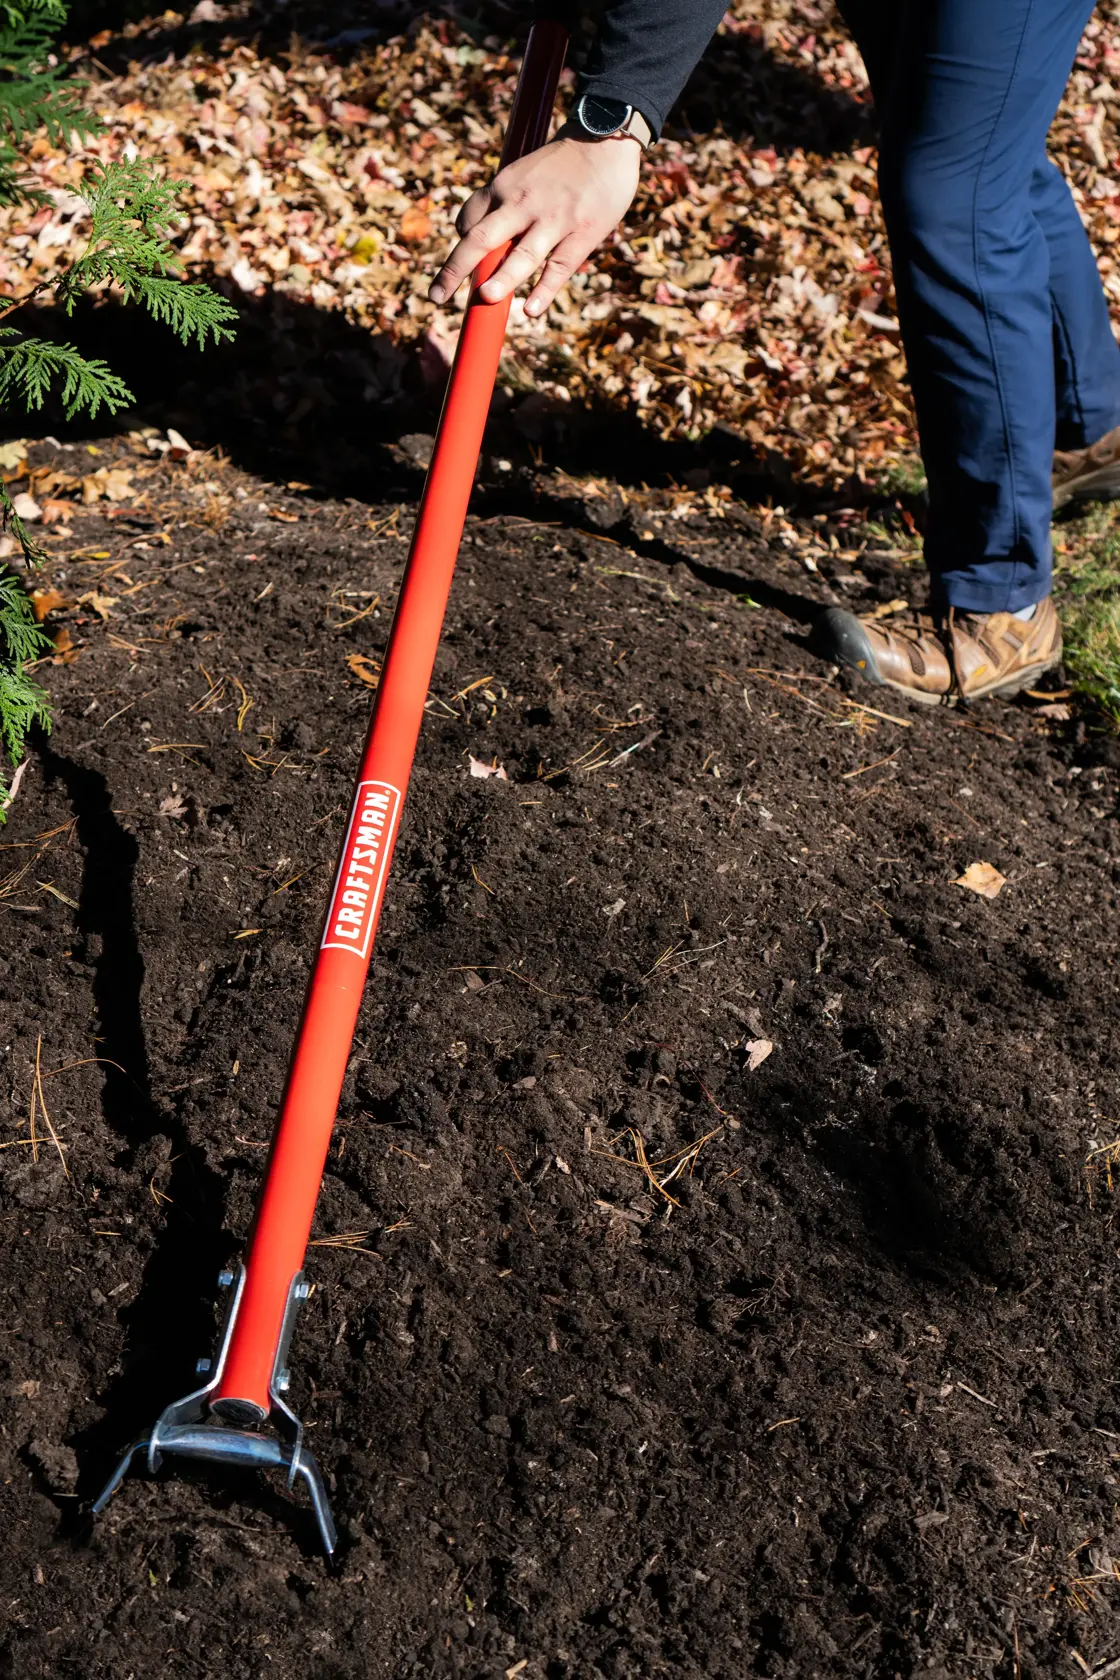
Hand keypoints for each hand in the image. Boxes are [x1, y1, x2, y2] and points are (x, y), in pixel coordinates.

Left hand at [428, 132, 640, 317]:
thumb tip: (481, 239)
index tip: (458, 270)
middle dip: (455, 269)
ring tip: (485, 298)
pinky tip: (530, 310)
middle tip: (436, 295)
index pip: (469, 219)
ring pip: (521, 256)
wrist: (605, 142)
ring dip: (502, 279)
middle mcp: (522, 204)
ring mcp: (552, 221)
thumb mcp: (524, 173)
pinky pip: (558, 268)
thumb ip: (505, 204)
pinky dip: (544, 291)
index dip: (460, 246)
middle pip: (481, 239)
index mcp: (504, 186)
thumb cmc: (560, 165)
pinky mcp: (581, 235)